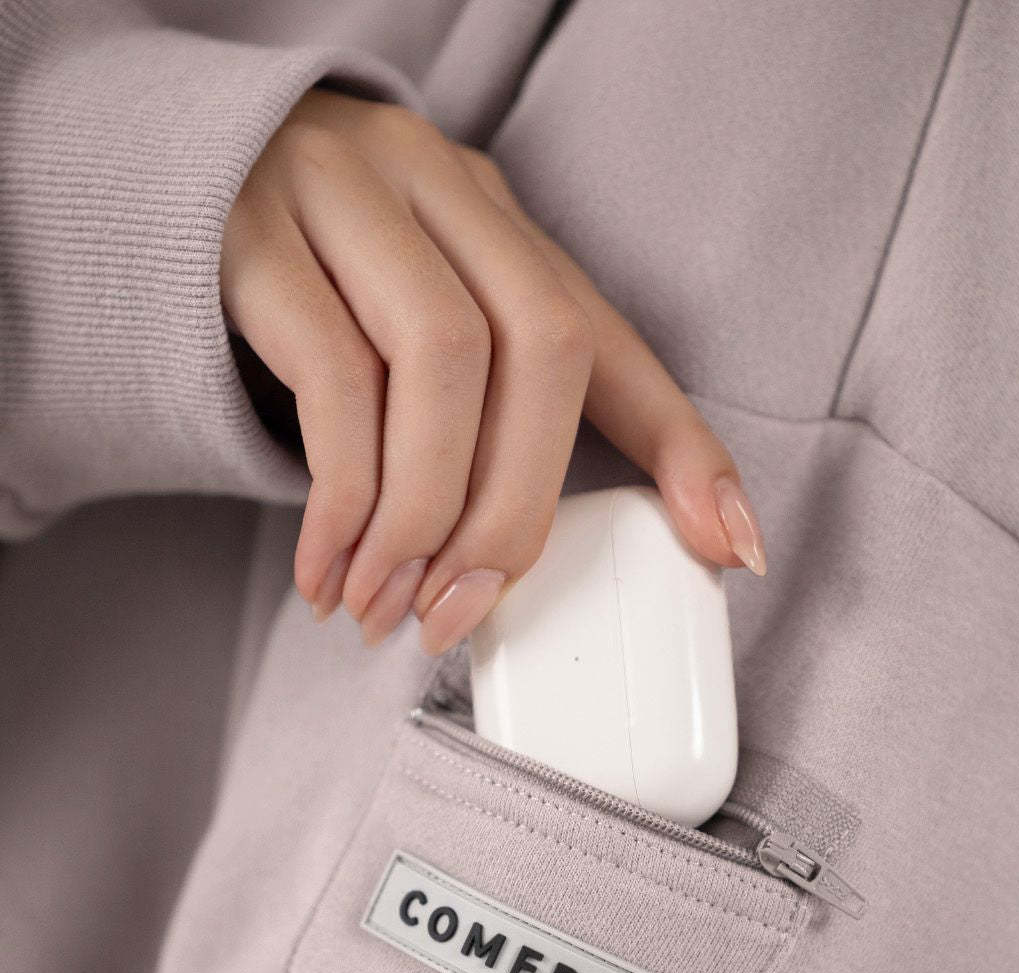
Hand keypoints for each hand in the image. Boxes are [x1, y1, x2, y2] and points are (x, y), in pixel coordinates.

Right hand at [220, 89, 765, 653]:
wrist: (158, 202)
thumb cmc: (322, 298)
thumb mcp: (426, 341)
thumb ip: (515, 426)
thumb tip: (683, 544)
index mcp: (498, 222)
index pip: (608, 337)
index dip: (684, 446)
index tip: (731, 548)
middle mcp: (436, 188)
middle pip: (534, 348)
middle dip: (512, 509)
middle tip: (460, 611)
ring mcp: (343, 194)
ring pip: (433, 360)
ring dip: (420, 515)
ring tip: (386, 605)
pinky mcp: (251, 234)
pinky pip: (326, 377)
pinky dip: (340, 498)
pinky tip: (328, 569)